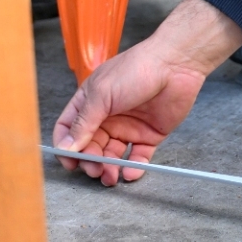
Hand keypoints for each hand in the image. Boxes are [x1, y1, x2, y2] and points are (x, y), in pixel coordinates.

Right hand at [51, 0, 241, 185]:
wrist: (175, 65)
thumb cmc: (136, 69)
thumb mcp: (102, 94)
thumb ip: (83, 123)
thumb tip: (66, 147)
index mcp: (90, 102)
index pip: (69, 129)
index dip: (66, 147)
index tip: (70, 163)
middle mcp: (106, 117)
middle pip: (89, 147)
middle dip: (90, 162)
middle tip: (95, 170)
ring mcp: (127, 127)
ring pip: (111, 156)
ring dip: (109, 169)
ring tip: (111, 176)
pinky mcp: (148, 135)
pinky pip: (137, 157)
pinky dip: (133, 168)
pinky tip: (130, 172)